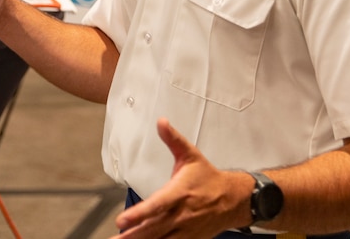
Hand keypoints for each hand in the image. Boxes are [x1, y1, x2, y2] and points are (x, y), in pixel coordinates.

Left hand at [115, 118, 249, 237]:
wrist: (234, 199)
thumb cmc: (208, 177)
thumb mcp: (190, 155)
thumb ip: (173, 139)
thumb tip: (161, 122)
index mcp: (180, 193)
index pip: (157, 205)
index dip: (139, 214)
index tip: (122, 220)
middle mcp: (181, 214)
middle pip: (154, 228)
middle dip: (133, 234)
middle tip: (114, 237)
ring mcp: (186, 229)